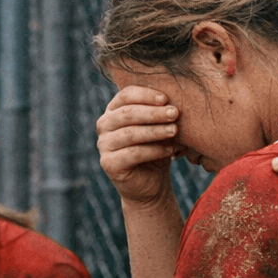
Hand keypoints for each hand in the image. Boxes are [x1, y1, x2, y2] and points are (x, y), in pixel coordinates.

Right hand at [96, 86, 179, 206]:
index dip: (146, 94)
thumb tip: (172, 100)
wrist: (151, 183)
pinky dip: (154, 151)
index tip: (166, 98)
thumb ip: (160, 112)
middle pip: (127, 113)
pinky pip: (132, 154)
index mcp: (114, 110)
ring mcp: (103, 145)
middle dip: (153, 112)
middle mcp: (104, 125)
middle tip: (174, 113)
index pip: (126, 95)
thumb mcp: (158, 126)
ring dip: (155, 131)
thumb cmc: (156, 148)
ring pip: (130, 134)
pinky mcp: (108, 163)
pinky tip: (170, 151)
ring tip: (174, 131)